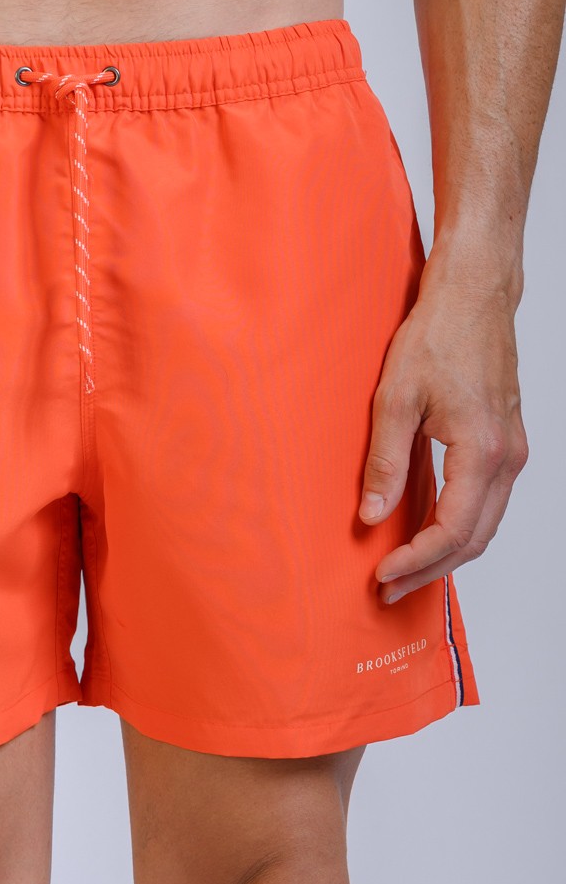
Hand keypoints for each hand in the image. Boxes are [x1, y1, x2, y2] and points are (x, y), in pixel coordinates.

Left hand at [358, 275, 528, 602]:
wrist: (474, 295)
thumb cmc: (438, 335)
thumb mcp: (395, 399)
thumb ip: (385, 462)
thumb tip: (372, 514)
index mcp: (481, 450)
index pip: (452, 530)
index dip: (417, 561)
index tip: (383, 575)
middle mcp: (506, 457)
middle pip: (474, 539)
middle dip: (430, 569)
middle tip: (389, 588)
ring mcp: (511, 450)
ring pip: (484, 524)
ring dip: (446, 553)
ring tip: (403, 568)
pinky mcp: (505, 442)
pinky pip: (487, 502)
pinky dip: (460, 527)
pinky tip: (427, 530)